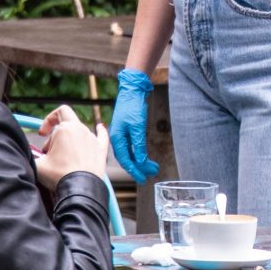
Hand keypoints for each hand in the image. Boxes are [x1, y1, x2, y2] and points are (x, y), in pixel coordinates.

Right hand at [35, 105, 109, 189]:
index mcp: (65, 129)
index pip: (58, 113)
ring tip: (63, 156)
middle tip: (50, 150)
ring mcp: (93, 139)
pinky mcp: (101, 150)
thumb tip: (30, 154)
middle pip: (67, 122)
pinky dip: (100, 131)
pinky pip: (102, 136)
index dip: (48, 121)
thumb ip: (31, 155)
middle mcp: (81, 130)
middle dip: (57, 133)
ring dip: (70, 140)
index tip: (43, 134)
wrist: (80, 189)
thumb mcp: (38, 164)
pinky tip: (100, 127)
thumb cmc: (59, 176)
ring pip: (79, 132)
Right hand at [109, 68, 157, 182]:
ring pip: (131, 153)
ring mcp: (122, 135)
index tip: (143, 179)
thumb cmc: (132, 106)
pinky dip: (139, 153)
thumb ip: (138, 144)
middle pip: (128, 158)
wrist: (132, 90)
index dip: (134, 170)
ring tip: (153, 166)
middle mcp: (118, 138)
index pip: (125, 160)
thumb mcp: (138, 126)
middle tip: (152, 173)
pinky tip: (145, 157)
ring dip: (141, 160)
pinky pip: (132, 147)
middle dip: (140, 167)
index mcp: (117, 138)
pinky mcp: (127, 131)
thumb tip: (140, 160)